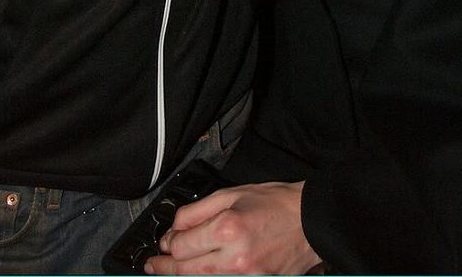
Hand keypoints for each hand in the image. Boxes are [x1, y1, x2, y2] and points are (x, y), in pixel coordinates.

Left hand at [145, 181, 320, 274]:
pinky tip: (198, 275)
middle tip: (153, 265)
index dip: (168, 244)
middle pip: (186, 271)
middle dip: (165, 268)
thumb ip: (198, 210)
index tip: (165, 242)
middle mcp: (233, 258)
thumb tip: (174, 228)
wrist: (309, 221)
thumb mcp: (233, 194)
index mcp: (227, 228)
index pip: (182, 246)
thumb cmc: (275, 203)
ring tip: (169, 273)